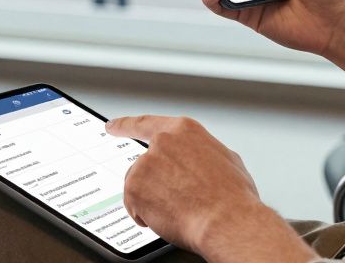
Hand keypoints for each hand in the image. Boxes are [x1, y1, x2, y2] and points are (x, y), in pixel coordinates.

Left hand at [106, 115, 308, 259]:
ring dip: (152, 199)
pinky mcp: (134, 187)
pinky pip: (133, 205)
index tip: (112, 126)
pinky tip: (168, 217)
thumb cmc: (232, 196)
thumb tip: (199, 161)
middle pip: (146, 165)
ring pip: (140, 186)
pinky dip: (145, 215)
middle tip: (174, 199)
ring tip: (180, 209)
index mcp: (184, 131)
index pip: (146, 123)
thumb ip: (202, 153)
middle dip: (155, 183)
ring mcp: (145, 164)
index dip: (126, 125)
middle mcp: (161, 142)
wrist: (226, 220)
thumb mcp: (226, 160)